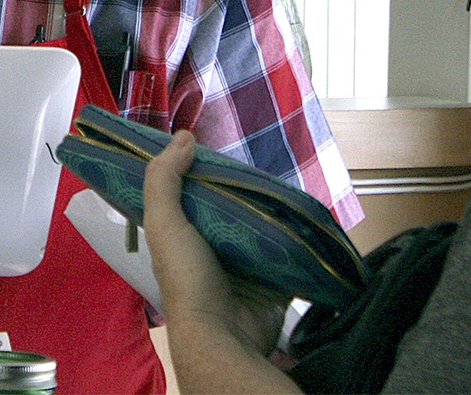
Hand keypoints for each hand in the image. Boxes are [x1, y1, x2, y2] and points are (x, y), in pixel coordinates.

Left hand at [144, 132, 293, 390]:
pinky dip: (296, 238)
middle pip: (228, 209)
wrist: (224, 333)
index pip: (188, 196)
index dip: (197, 173)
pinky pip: (287, 253)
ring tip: (286, 183)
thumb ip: (165, 179)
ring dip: (271, 212)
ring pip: (260, 228)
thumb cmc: (187, 277)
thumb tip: (183, 136)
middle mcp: (210, 247)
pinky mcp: (272, 280)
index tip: (214, 147)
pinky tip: (305, 215)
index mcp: (180, 235)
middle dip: (242, 190)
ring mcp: (243, 265)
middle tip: (260, 163)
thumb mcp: (164, 222)